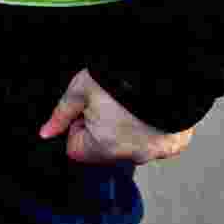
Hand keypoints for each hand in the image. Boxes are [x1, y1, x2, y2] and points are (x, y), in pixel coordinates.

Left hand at [39, 69, 194, 164]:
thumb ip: (61, 115)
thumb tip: (47, 133)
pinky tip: (149, 108)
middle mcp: (132, 155)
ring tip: (131, 103)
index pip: (77, 150)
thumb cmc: (121, 77)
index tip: (87, 110)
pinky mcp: (176, 144)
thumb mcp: (80, 90)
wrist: (166, 67)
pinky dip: (152, 128)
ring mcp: (157, 152)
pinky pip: (156, 141)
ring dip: (128, 129)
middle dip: (103, 129)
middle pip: (104, 149)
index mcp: (104, 146)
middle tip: (111, 103)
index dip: (78, 128)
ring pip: (131, 145)